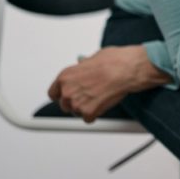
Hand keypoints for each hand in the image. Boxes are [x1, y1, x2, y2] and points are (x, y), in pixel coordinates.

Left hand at [47, 46, 165, 122]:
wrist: (126, 69)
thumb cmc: (114, 61)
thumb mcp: (93, 58)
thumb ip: (84, 66)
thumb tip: (85, 66)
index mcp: (65, 76)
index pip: (53, 93)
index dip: (62, 95)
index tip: (68, 96)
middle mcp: (67, 90)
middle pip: (65, 105)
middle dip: (75, 102)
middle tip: (89, 97)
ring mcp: (76, 102)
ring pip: (76, 112)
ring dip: (86, 109)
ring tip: (99, 98)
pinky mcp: (88, 112)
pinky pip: (88, 119)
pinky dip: (96, 115)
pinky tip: (103, 104)